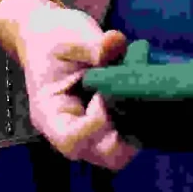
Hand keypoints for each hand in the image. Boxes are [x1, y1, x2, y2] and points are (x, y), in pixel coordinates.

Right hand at [0, 0, 138, 170]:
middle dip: (123, 133)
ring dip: (136, 127)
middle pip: (103, 156)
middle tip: (129, 98)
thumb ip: (92, 46)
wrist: (50, 36)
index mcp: (50, 114)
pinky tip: (142, 92)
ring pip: (120, 151)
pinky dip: (141, 119)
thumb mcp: (68, 38)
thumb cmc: (52, 39)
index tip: (103, 94)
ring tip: (136, 94)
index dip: (95, 123)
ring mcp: (91, 130)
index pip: (72, 140)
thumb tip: (116, 43)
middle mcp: (70, 129)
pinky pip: (128, 135)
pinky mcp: (108, 123)